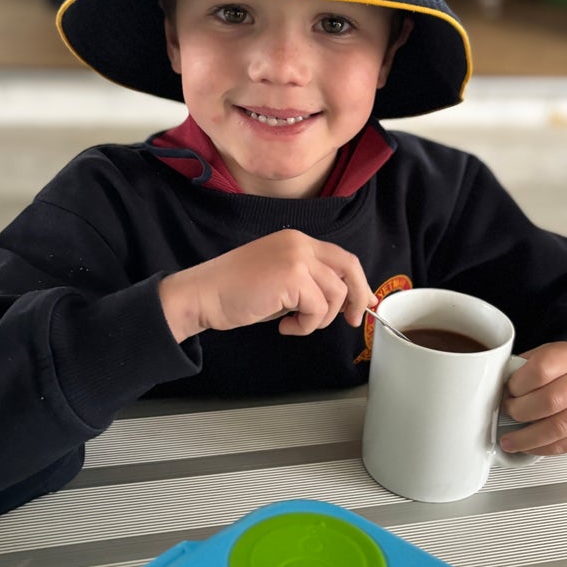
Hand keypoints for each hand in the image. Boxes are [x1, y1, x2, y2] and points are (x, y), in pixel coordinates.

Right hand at [158, 229, 376, 341]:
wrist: (203, 294)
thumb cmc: (234, 291)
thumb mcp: (278, 278)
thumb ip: (308, 282)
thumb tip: (341, 300)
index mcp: (297, 241)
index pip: (340, 258)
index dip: (357, 281)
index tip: (363, 301)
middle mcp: (300, 244)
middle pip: (348, 267)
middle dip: (357, 296)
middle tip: (352, 320)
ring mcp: (297, 258)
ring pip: (335, 294)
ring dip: (319, 319)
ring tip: (293, 323)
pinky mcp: (292, 277)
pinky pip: (318, 310)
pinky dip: (305, 325)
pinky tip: (284, 326)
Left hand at [499, 342, 566, 454]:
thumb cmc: (554, 368)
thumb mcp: (536, 357)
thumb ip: (518, 371)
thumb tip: (493, 392)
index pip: (542, 369)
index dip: (518, 384)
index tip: (507, 391)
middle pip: (552, 400)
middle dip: (522, 411)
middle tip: (508, 413)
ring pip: (561, 427)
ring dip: (530, 437)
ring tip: (511, 440)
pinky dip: (544, 449)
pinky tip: (529, 446)